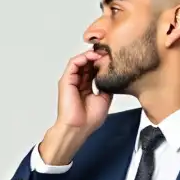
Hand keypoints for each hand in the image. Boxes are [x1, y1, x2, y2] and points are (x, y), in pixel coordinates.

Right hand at [38, 50, 112, 164]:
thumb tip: (112, 77)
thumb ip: (106, 86)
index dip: (102, 63)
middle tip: (108, 52)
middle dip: (98, 57)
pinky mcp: (66, 80)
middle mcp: (78, 83)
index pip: (93, 70)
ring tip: (102, 53)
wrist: (78, 127)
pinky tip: (93, 57)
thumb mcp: (105, 99)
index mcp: (86, 88)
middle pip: (87, 64)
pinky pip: (74, 63)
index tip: (113, 59)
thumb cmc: (88, 120)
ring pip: (81, 61)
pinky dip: (83, 57)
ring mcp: (72, 81)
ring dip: (91, 55)